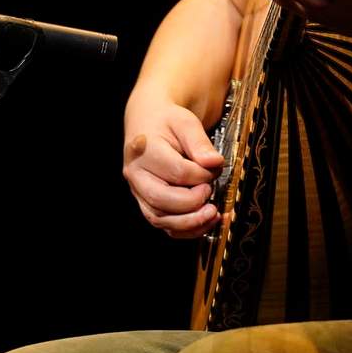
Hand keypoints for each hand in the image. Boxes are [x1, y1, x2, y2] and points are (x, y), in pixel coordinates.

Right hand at [122, 99, 227, 238]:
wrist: (148, 123)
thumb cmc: (167, 122)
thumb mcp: (185, 122)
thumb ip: (200, 143)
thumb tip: (214, 164)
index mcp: (144, 150)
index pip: (177, 171)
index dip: (201, 175)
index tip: (215, 168)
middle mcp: (136, 174)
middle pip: (162, 200)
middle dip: (192, 203)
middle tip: (210, 192)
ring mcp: (139, 192)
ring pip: (159, 218)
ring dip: (190, 222)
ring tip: (213, 214)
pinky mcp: (146, 203)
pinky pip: (163, 224)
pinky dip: (185, 230)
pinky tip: (205, 222)